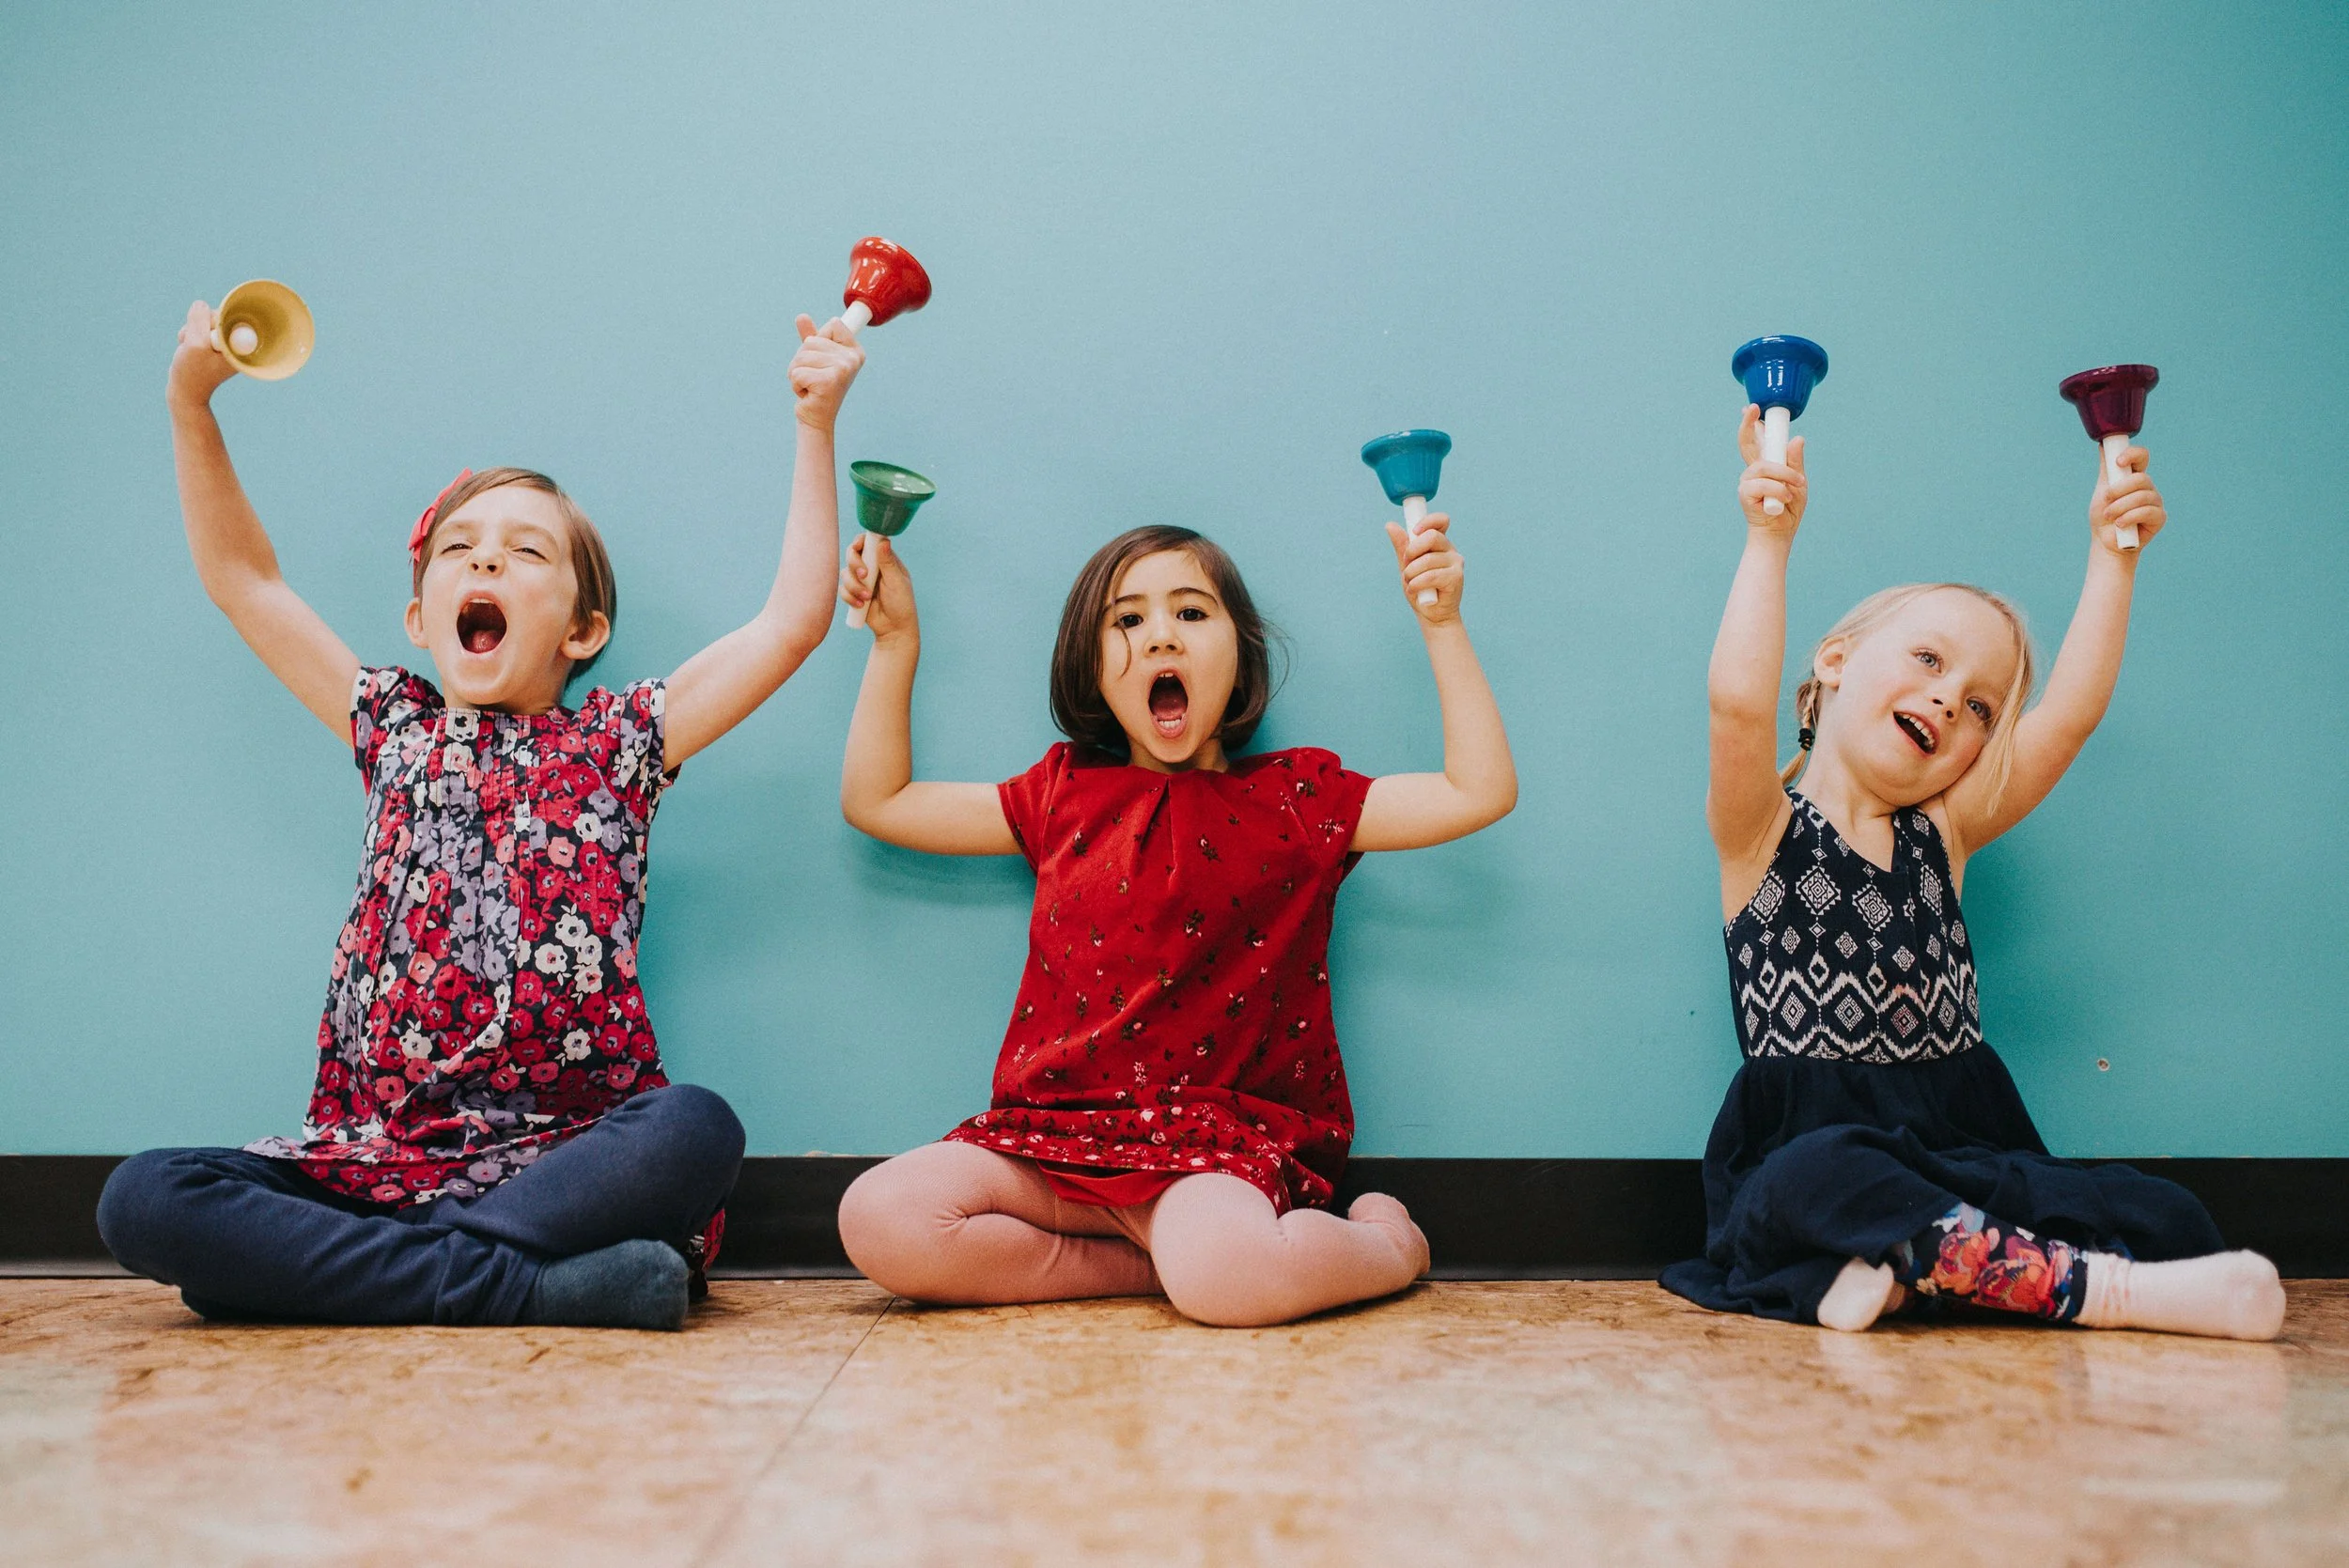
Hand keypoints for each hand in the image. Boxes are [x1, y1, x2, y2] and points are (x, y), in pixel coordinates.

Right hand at [168, 301, 237, 410]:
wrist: (185, 393)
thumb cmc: (192, 372)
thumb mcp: (195, 344)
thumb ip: (199, 321)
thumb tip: (201, 304)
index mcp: (241, 344)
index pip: (231, 316)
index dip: (213, 320)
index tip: (206, 337)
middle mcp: (236, 342)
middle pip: (218, 315)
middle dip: (199, 325)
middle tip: (194, 343)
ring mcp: (224, 343)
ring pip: (205, 320)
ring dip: (191, 330)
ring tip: (190, 348)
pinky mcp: (212, 343)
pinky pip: (198, 327)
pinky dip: (189, 335)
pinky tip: (187, 348)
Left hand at [791, 313, 864, 431]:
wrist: (816, 418)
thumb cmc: (816, 386)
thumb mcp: (814, 358)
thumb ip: (811, 336)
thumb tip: (801, 316)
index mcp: (854, 351)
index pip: (834, 323)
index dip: (820, 340)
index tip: (824, 361)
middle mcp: (853, 359)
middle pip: (811, 341)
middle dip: (802, 360)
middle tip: (813, 377)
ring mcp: (843, 369)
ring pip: (802, 356)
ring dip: (797, 372)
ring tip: (809, 385)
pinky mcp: (829, 381)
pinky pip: (797, 372)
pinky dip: (795, 384)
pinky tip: (807, 394)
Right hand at [839, 532, 917, 642]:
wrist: (894, 629)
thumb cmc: (901, 604)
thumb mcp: (896, 582)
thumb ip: (888, 562)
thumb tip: (883, 541)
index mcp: (884, 560)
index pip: (868, 543)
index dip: (860, 541)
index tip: (857, 547)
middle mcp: (871, 567)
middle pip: (852, 554)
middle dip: (855, 564)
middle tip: (864, 576)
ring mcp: (861, 580)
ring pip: (845, 573)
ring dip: (854, 586)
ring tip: (868, 598)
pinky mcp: (853, 593)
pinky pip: (842, 590)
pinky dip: (849, 597)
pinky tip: (862, 605)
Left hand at [1386, 512, 1463, 623]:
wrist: (1431, 615)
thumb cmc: (1420, 589)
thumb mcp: (1407, 565)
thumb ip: (1402, 546)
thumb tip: (1390, 525)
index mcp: (1439, 543)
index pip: (1441, 521)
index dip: (1427, 522)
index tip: (1414, 532)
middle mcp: (1450, 550)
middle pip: (1432, 536)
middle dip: (1412, 551)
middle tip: (1407, 565)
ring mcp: (1456, 563)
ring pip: (1427, 560)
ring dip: (1411, 574)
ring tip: (1412, 583)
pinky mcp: (1457, 577)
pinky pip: (1431, 576)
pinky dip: (1417, 584)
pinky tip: (1416, 590)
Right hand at [1735, 404, 1806, 535]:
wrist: (1778, 533)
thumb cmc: (1788, 509)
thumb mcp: (1799, 482)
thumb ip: (1795, 462)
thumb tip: (1797, 439)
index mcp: (1766, 465)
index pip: (1759, 441)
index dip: (1754, 424)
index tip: (1753, 408)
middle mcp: (1754, 470)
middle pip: (1747, 443)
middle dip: (1748, 424)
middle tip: (1752, 409)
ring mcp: (1747, 480)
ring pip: (1766, 466)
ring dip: (1785, 476)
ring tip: (1795, 489)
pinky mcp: (1745, 492)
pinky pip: (1765, 483)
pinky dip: (1779, 490)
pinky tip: (1784, 499)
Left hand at [2091, 445, 2164, 553]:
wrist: (2106, 541)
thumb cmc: (2104, 515)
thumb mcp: (2102, 489)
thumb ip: (2106, 469)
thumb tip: (2103, 444)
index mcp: (2134, 477)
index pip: (2142, 457)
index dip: (2133, 455)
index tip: (2119, 462)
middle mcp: (2147, 487)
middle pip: (2141, 478)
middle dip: (2119, 489)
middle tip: (2106, 500)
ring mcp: (2155, 501)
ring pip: (2142, 496)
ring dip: (2120, 506)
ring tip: (2109, 516)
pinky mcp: (2159, 517)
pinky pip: (2146, 512)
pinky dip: (2129, 517)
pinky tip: (2119, 524)